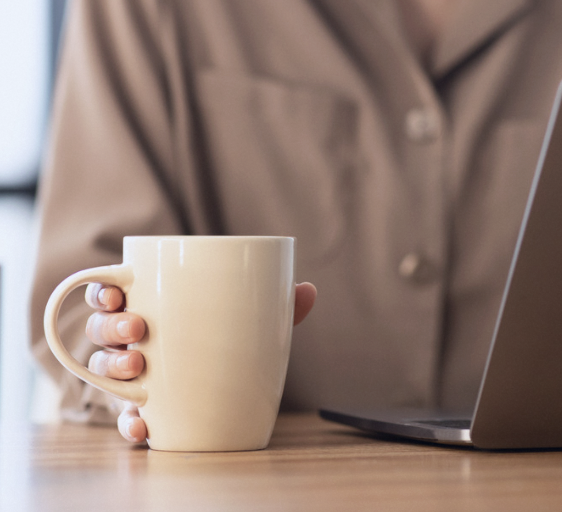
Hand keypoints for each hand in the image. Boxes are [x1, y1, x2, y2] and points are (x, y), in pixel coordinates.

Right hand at [85, 281, 317, 443]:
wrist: (232, 389)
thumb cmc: (229, 337)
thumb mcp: (252, 317)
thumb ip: (275, 303)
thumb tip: (307, 290)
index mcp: (150, 306)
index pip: (111, 293)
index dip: (104, 290)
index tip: (117, 290)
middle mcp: (130, 341)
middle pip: (102, 330)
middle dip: (112, 327)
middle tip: (138, 328)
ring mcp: (130, 376)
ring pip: (103, 370)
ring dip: (114, 368)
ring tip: (138, 367)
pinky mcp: (140, 409)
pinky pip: (124, 418)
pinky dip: (129, 422)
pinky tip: (143, 424)